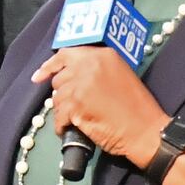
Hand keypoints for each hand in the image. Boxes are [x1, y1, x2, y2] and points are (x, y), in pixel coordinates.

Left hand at [36, 43, 171, 165]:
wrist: (145, 130)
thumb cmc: (137, 107)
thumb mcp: (119, 76)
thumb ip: (96, 70)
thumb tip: (72, 77)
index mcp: (102, 55)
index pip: (66, 54)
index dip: (50, 66)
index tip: (39, 76)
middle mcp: (89, 65)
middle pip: (59, 78)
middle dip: (63, 93)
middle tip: (75, 106)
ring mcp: (81, 84)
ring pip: (57, 99)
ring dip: (63, 111)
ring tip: (77, 119)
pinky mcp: (76, 105)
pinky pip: (59, 116)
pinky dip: (62, 125)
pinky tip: (72, 129)